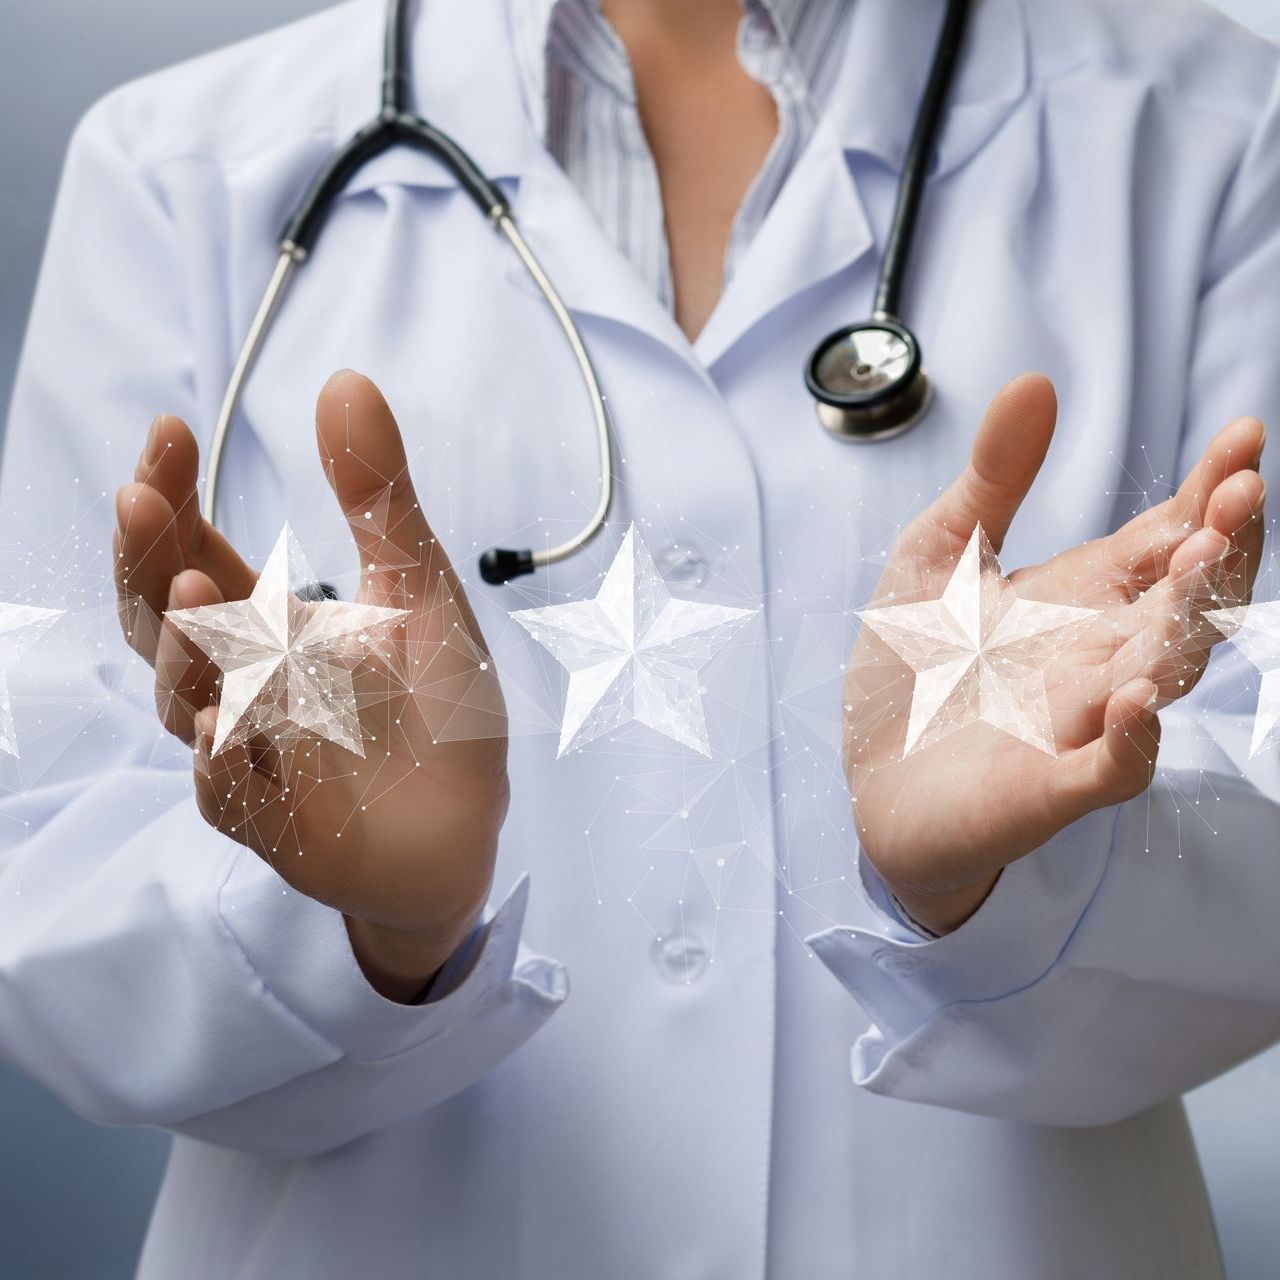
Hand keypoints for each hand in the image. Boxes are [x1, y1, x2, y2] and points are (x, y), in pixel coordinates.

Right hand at [114, 371, 508, 999]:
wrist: (469, 821)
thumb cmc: (436, 706)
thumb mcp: (418, 590)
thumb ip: (377, 499)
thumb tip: (346, 378)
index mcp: (264, 624)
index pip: (190, 551)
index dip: (170, 494)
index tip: (169, 430)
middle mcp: (239, 684)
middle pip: (161, 618)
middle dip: (147, 559)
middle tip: (142, 494)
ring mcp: (252, 755)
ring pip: (185, 705)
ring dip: (186, 654)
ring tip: (201, 597)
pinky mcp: (277, 824)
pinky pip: (232, 796)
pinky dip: (225, 764)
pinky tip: (227, 728)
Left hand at [844, 374, 1265, 934]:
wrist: (872, 775)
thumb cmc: (915, 669)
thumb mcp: (940, 554)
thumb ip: (992, 480)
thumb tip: (1035, 380)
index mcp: (1084, 597)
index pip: (1168, 537)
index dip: (1210, 490)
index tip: (1243, 434)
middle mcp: (1101, 656)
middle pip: (1187, 603)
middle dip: (1220, 549)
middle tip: (1243, 490)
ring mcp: (1082, 723)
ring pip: (1161, 676)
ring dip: (1185, 625)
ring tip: (1197, 564)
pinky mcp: (1047, 786)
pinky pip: (1111, 769)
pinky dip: (1132, 740)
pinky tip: (1136, 702)